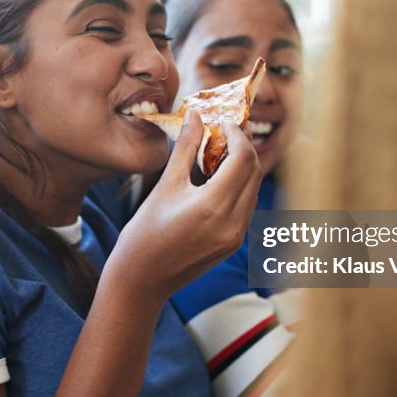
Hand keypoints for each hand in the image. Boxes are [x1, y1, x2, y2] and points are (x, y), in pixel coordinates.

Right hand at [106, 111, 262, 306]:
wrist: (142, 280)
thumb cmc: (145, 233)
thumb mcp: (165, 185)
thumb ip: (186, 148)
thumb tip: (196, 116)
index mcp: (214, 206)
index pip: (243, 158)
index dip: (237, 134)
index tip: (222, 121)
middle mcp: (233, 223)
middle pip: (254, 171)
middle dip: (243, 146)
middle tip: (225, 130)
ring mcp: (236, 236)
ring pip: (252, 189)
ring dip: (243, 165)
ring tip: (220, 150)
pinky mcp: (233, 243)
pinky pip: (245, 205)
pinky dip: (238, 185)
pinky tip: (218, 176)